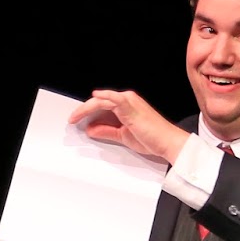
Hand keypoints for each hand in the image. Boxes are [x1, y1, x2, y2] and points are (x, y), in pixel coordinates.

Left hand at [67, 89, 190, 164]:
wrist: (167, 142)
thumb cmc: (152, 138)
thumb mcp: (122, 136)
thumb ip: (106, 131)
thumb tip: (91, 129)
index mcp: (126, 106)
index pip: (102, 106)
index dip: (87, 111)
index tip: (76, 119)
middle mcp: (127, 100)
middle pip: (99, 102)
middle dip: (83, 110)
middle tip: (72, 119)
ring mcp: (128, 101)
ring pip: (101, 101)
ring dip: (86, 109)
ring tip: (74, 117)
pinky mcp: (129, 105)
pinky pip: (111, 99)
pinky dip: (101, 99)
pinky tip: (92, 98)